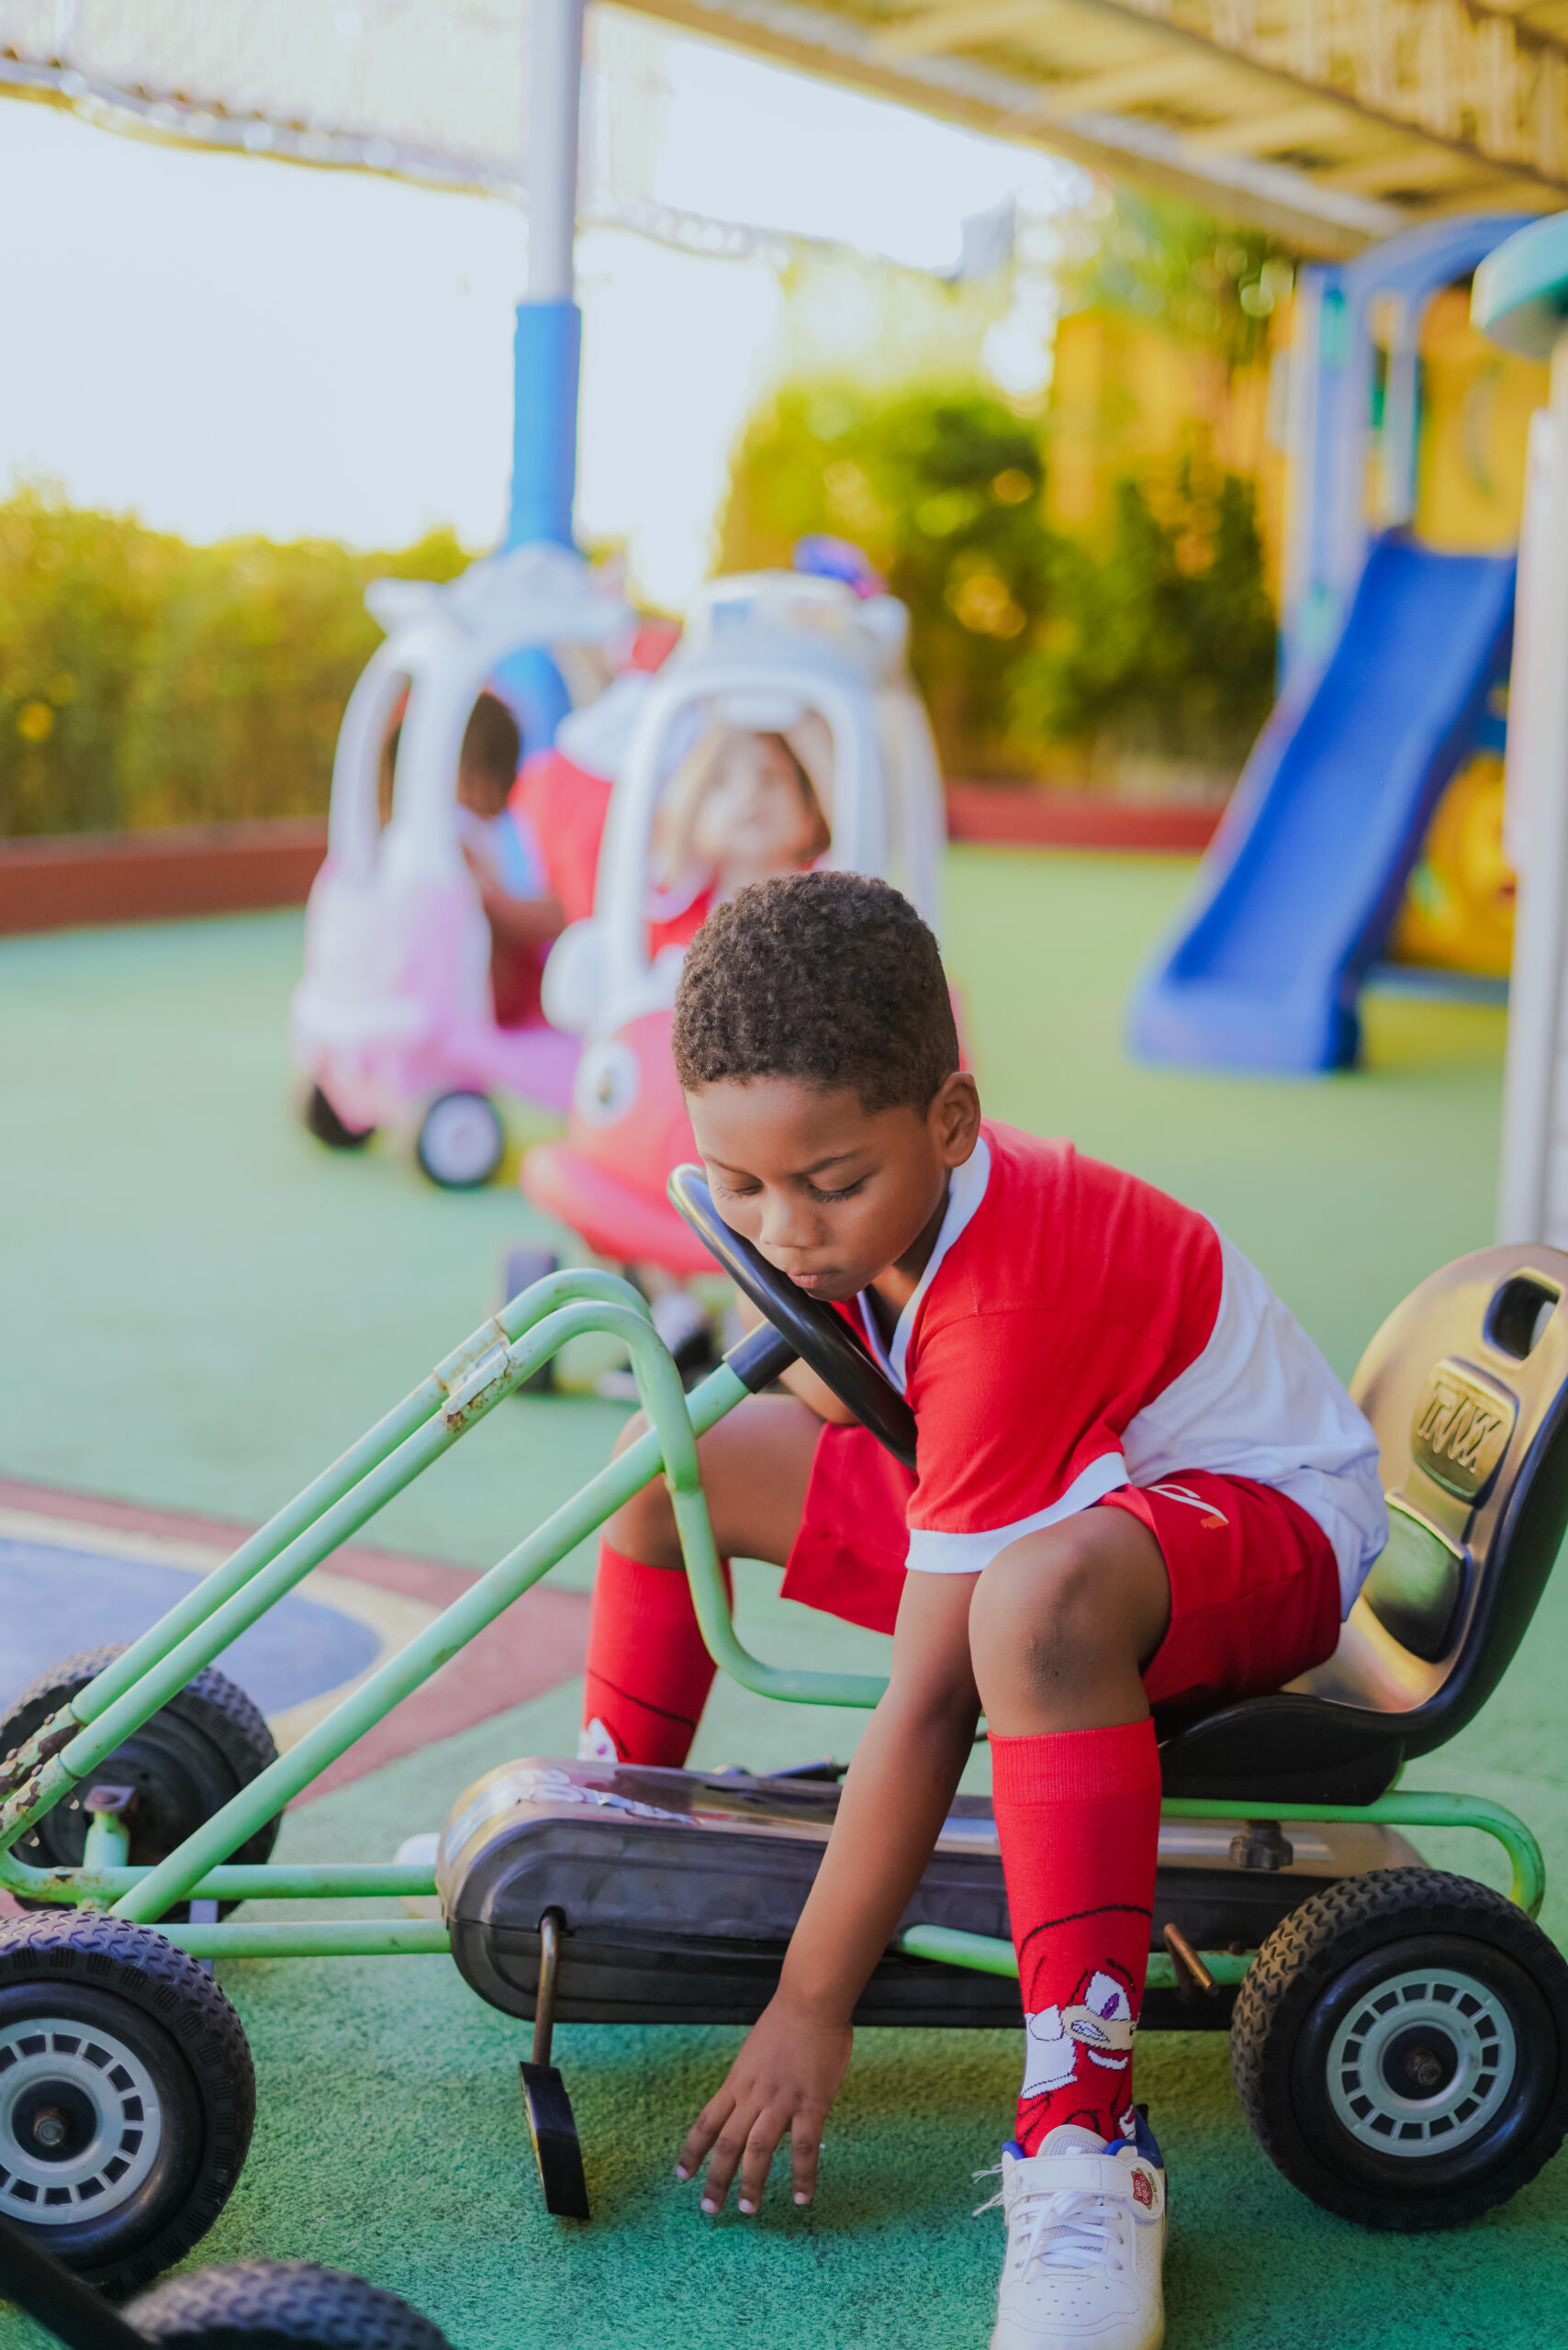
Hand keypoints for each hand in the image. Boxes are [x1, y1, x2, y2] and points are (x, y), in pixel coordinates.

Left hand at [676, 1990, 851, 2214]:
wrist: (810, 2000)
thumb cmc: (788, 2021)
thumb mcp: (756, 2053)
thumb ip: (755, 2082)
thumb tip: (759, 2107)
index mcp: (738, 2082)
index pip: (706, 2123)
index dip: (692, 2152)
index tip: (682, 2176)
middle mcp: (753, 2095)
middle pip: (725, 2144)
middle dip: (715, 2180)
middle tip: (710, 2209)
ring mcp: (781, 2100)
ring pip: (758, 2151)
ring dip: (751, 2183)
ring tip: (748, 2209)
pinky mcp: (811, 2103)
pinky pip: (804, 2148)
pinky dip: (802, 2176)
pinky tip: (802, 2197)